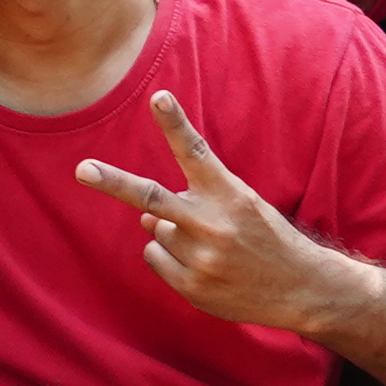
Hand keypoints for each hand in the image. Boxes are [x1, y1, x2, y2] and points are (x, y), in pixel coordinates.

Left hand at [72, 87, 375, 334]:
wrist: (302, 288)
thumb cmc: (266, 238)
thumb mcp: (242, 206)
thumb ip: (193, 203)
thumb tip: (143, 218)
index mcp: (231, 195)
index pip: (197, 153)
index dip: (174, 124)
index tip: (158, 97)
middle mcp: (213, 225)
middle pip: (151, 198)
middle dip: (113, 182)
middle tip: (83, 169)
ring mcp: (201, 258)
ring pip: (155, 230)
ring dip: (171, 233)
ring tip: (211, 246)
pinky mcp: (192, 287)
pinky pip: (155, 258)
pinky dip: (168, 257)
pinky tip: (203, 266)